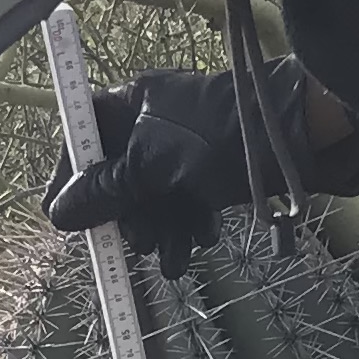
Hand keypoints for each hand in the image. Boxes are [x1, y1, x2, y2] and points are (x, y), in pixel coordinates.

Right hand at [43, 61, 358, 273]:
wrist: (298, 138)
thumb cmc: (219, 138)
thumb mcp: (154, 164)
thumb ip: (106, 189)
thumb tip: (60, 212)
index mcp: (132, 103)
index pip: (84, 138)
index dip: (74, 180)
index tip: (70, 219)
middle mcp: (154, 124)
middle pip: (118, 179)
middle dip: (129, 217)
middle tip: (141, 242)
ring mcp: (184, 150)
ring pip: (153, 200)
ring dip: (161, 232)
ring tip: (175, 256)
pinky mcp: (212, 174)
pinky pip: (184, 206)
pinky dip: (189, 226)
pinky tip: (202, 238)